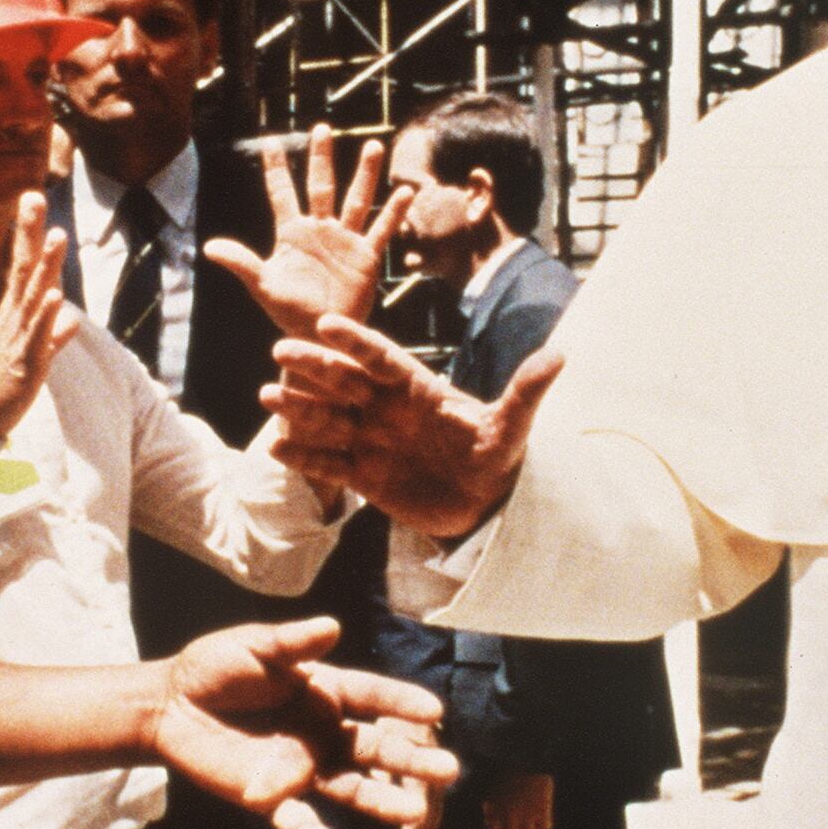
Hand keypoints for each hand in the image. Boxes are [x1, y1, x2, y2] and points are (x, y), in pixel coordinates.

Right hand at [0, 193, 77, 433]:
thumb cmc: (3, 382)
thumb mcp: (33, 354)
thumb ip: (54, 335)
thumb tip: (72, 321)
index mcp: (15, 313)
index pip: (23, 265)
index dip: (28, 233)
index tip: (32, 199)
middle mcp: (14, 318)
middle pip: (24, 269)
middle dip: (30, 233)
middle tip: (33, 197)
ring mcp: (18, 337)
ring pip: (33, 296)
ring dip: (46, 266)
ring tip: (58, 236)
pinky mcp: (25, 362)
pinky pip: (38, 336)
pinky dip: (47, 315)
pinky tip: (57, 295)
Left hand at [152, 617, 458, 828]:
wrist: (167, 707)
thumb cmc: (213, 668)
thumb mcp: (251, 646)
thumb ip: (291, 643)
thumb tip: (332, 627)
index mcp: (323, 692)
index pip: (371, 697)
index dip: (401, 703)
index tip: (435, 711)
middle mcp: (321, 732)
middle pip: (373, 748)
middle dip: (410, 760)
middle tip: (448, 771)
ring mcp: (299, 767)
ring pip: (350, 788)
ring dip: (381, 801)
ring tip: (414, 814)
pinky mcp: (269, 796)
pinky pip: (297, 822)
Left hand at [204, 124, 409, 341]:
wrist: (321, 335)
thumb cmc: (288, 313)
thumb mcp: (263, 286)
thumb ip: (241, 263)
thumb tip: (209, 247)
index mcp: (292, 233)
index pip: (282, 192)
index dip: (276, 168)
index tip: (270, 141)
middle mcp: (319, 230)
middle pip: (321, 185)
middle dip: (321, 157)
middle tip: (322, 128)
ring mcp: (345, 240)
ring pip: (356, 199)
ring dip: (365, 174)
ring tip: (373, 146)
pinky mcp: (366, 256)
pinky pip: (381, 230)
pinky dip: (393, 212)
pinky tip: (405, 192)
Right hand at [261, 314, 563, 536]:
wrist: (485, 504)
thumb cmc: (497, 455)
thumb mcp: (513, 425)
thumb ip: (526, 390)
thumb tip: (560, 354)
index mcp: (416, 387)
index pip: (381, 357)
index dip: (356, 342)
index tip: (328, 324)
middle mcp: (386, 408)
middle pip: (344, 381)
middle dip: (314, 367)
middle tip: (280, 350)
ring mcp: (370, 439)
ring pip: (328, 418)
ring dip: (299, 408)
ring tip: (267, 395)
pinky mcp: (363, 474)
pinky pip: (328, 463)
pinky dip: (305, 457)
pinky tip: (277, 448)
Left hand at [484, 772, 554, 828]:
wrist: (528, 757)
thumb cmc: (511, 771)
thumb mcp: (495, 788)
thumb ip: (491, 807)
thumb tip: (488, 824)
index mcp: (496, 809)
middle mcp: (509, 815)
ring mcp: (526, 813)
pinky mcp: (541, 809)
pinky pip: (545, 827)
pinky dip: (546, 826)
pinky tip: (546, 821)